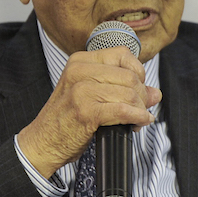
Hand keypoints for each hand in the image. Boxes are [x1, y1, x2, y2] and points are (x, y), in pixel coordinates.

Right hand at [18, 46, 161, 177]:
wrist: (42, 143)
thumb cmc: (66, 120)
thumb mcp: (90, 96)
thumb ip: (121, 89)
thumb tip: (155, 92)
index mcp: (80, 61)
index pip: (122, 54)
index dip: (138, 72)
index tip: (139, 88)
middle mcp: (79, 71)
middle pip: (129, 76)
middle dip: (142, 95)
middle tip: (140, 110)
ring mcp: (81, 90)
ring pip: (129, 93)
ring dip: (140, 109)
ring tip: (137, 120)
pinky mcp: (86, 111)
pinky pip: (124, 110)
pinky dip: (137, 118)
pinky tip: (138, 124)